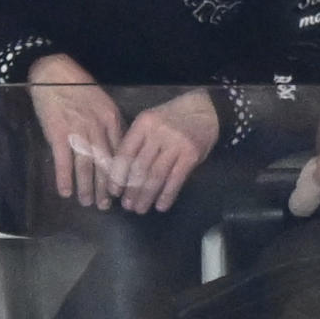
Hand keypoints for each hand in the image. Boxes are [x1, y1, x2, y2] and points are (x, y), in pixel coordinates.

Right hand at [28, 54, 123, 209]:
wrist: (53, 73)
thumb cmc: (78, 88)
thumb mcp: (102, 103)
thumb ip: (110, 125)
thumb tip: (116, 150)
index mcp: (111, 119)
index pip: (120, 153)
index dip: (121, 175)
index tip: (122, 191)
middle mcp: (97, 127)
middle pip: (105, 164)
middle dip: (106, 188)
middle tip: (106, 205)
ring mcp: (78, 131)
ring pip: (85, 167)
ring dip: (86, 188)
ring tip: (87, 202)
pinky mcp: (58, 133)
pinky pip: (63, 162)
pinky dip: (64, 179)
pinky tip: (65, 192)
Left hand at [108, 90, 218, 213]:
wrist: (205, 109)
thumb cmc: (173, 118)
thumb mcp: (151, 122)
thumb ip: (138, 142)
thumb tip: (122, 174)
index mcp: (144, 123)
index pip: (125, 153)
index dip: (118, 175)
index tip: (114, 192)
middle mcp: (158, 132)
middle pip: (140, 167)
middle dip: (131, 190)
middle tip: (127, 206)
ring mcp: (176, 143)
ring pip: (156, 175)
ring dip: (147, 196)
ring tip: (140, 209)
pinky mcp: (191, 154)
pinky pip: (176, 179)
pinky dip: (167, 195)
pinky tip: (161, 206)